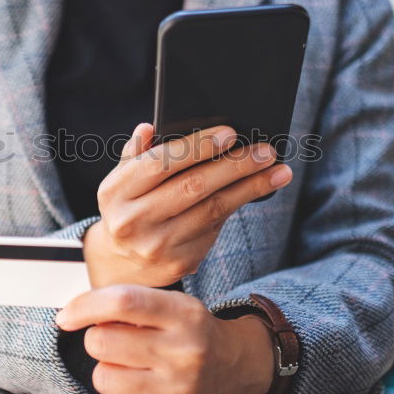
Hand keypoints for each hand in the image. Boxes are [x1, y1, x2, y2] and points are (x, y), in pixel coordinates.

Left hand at [56, 285, 274, 393]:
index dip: (85, 307)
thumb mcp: (172, 303)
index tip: (67, 316)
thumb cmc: (190, 331)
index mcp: (184, 314)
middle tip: (115, 341)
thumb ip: (129, 303)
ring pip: (103, 379)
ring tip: (130, 366)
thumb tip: (73, 313)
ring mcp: (179, 390)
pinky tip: (139, 388)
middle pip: (103, 343)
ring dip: (107, 370)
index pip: (123, 303)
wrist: (235, 366)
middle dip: (98, 339)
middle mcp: (185, 352)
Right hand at [83, 123, 292, 287]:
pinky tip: (259, 190)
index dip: (197, 147)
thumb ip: (135, 154)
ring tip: (278, 171)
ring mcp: (157, 245)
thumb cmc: (129, 208)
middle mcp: (133, 221)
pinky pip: (216, 228)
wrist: (122, 264)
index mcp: (115, 193)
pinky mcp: (180, 262)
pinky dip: (239, 206)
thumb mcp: (121, 181)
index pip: (160, 163)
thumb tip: (149, 128)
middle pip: (193, 186)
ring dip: (251, 187)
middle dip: (235, 165)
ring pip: (213, 209)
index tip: (230, 133)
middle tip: (266, 151)